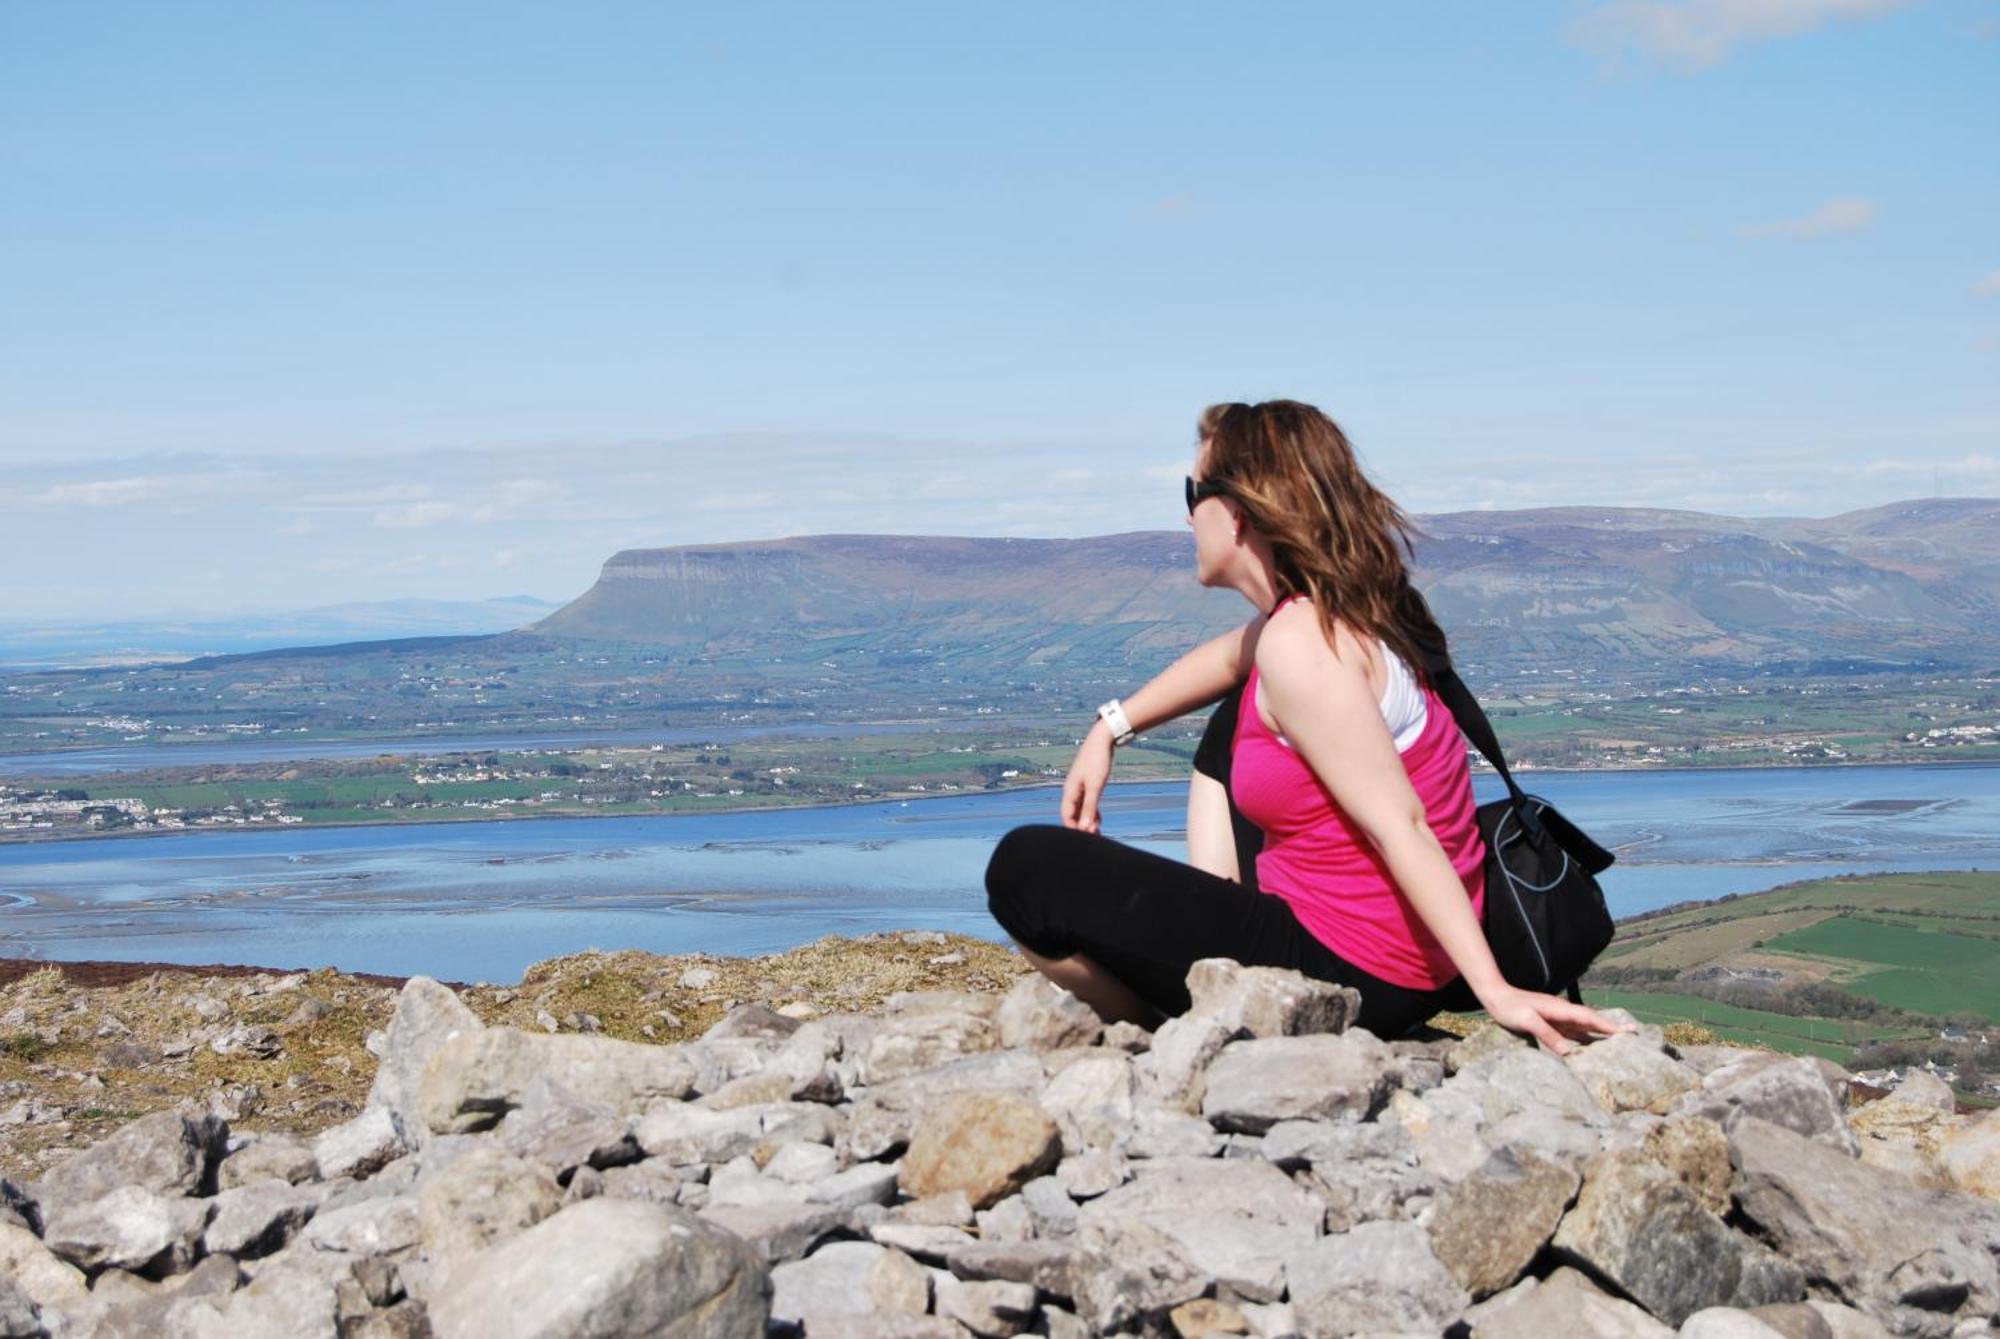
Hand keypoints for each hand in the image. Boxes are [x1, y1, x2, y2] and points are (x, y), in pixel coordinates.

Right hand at [1060, 723, 1113, 832]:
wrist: (1102, 739)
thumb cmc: (1097, 760)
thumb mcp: (1096, 786)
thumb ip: (1090, 807)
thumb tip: (1085, 828)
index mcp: (1070, 791)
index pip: (1067, 816)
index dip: (1074, 829)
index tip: (1086, 840)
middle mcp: (1072, 790)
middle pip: (1073, 814)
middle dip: (1082, 827)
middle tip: (1095, 838)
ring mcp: (1079, 786)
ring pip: (1080, 809)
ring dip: (1087, 820)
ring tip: (1098, 832)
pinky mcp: (1087, 783)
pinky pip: (1086, 802)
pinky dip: (1091, 812)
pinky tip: (1099, 819)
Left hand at [1476, 983, 1635, 1056]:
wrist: (1496, 997)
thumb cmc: (1510, 1008)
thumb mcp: (1527, 1021)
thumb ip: (1547, 1034)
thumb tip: (1568, 1052)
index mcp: (1560, 1009)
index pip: (1590, 1018)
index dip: (1608, 1026)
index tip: (1627, 1032)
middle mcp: (1563, 1012)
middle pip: (1593, 1020)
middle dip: (1612, 1028)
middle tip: (1635, 1034)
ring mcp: (1558, 1017)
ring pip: (1585, 1026)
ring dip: (1602, 1032)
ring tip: (1621, 1042)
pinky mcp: (1552, 1023)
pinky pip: (1574, 1031)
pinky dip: (1587, 1037)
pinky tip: (1593, 1046)